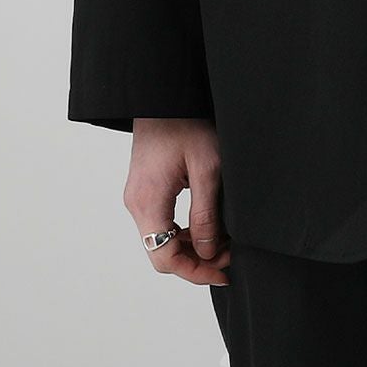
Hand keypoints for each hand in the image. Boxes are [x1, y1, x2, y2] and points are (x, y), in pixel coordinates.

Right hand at [124, 118, 231, 285]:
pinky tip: (206, 225)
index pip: (165, 258)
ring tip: (224, 240)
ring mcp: (138, 197)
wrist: (164, 95)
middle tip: (230, 255)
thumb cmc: (186, 123)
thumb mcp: (207, 168)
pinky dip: (183, 232)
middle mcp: (136, 204)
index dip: (196, 272)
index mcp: (148, 202)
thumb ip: (206, 214)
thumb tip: (209, 253)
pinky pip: (160, 224)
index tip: (223, 272)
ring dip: (191, 247)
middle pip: (161, 254)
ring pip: (161, 241)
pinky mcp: (144, 190)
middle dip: (197, 261)